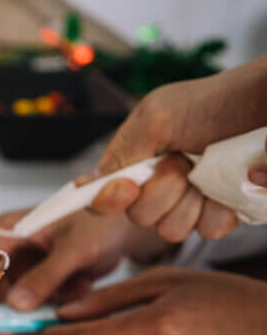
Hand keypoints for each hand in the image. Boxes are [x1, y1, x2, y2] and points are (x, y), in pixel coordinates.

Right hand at [0, 208, 167, 310]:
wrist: (128, 224)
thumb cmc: (100, 223)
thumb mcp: (73, 250)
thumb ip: (45, 277)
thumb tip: (15, 305)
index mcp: (8, 229)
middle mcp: (11, 246)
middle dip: (21, 305)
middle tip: (37, 323)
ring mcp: (26, 263)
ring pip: (18, 297)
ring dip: (46, 302)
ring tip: (75, 288)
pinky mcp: (42, 277)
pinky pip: (39, 300)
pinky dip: (60, 299)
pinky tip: (82, 284)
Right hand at [83, 57, 266, 240]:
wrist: (263, 104)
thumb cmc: (212, 103)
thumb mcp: (156, 117)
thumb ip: (122, 153)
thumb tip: (85, 185)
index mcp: (137, 164)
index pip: (104, 198)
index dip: (109, 200)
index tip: (127, 189)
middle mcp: (159, 187)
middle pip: (139, 218)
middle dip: (162, 191)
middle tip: (183, 161)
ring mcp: (190, 203)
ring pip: (172, 230)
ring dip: (191, 201)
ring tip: (207, 171)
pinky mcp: (221, 213)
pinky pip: (208, 232)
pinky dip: (220, 209)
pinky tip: (227, 187)